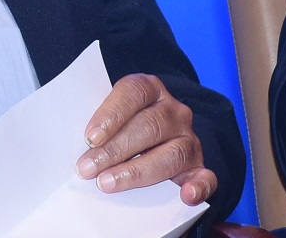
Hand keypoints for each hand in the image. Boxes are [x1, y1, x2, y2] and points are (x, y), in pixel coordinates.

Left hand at [76, 74, 215, 206]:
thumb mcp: (110, 114)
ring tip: (107, 183)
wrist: (151, 134)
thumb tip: (80, 145)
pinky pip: (205, 177)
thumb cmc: (121, 123)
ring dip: (137, 171)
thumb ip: (100, 123)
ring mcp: (188, 138)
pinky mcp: (198, 166)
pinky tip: (186, 196)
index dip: (112, 113)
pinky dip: (199, 187)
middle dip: (114, 149)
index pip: (134, 92)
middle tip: (87, 168)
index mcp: (150, 89)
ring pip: (171, 153)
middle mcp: (173, 111)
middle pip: (149, 126)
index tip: (90, 137)